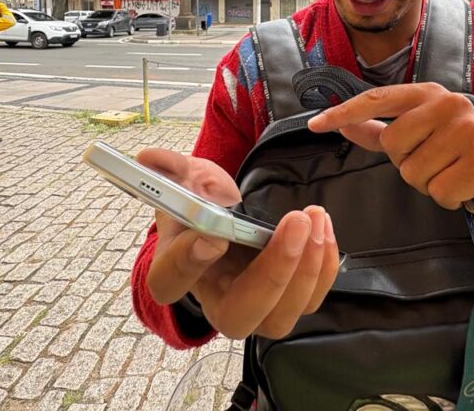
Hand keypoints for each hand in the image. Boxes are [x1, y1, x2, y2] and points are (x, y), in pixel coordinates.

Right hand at [141, 148, 339, 339]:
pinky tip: (323, 230)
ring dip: (305, 270)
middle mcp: (213, 300)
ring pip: (280, 317)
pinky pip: (309, 301)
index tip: (212, 235)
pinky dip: (322, 268)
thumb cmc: (200, 202)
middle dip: (273, 274)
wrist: (227, 216)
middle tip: (293, 223)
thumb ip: (169, 167)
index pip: (170, 281)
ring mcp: (253, 307)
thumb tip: (149, 157)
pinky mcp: (286, 300)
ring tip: (313, 219)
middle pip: (238, 316)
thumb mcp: (183, 179)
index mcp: (173, 270)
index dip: (189, 262)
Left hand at [307, 84, 473, 253]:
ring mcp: (470, 129)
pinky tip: (466, 190)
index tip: (314, 125)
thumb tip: (341, 122)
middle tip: (436, 166)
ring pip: (414, 171)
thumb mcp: (419, 140)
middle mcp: (451, 103)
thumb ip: (380, 130)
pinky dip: (449, 199)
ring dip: (429, 184)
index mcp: (430, 94)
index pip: (377, 99)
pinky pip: (439, 190)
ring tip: (452, 177)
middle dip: (407, 165)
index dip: (344, 113)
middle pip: (393, 143)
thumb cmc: (458, 161)